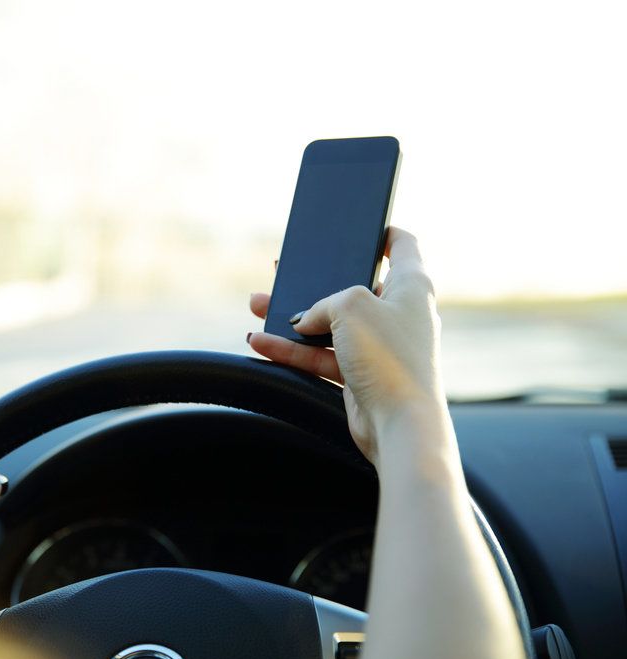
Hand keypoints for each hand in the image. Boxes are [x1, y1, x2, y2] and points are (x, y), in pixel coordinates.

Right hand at [247, 227, 445, 464]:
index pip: (402, 246)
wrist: (399, 425)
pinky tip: (261, 343)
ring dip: (292, 318)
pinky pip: (320, 356)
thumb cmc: (389, 358)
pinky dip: (292, 351)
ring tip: (257, 306)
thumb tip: (305, 319)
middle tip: (286, 271)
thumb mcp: (350, 306)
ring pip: (329, 324)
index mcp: (411, 286)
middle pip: (352, 287)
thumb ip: (323, 302)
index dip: (381, 231)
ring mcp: (378, 346)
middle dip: (314, 281)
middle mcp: (397, 313)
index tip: (360, 224)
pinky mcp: (360, 375)